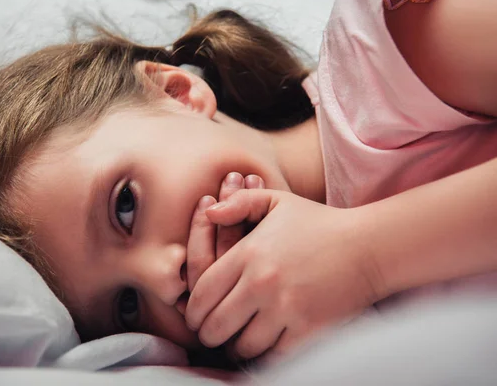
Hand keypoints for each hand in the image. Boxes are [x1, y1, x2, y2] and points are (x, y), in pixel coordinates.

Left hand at [185, 189, 381, 360]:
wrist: (368, 247)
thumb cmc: (318, 223)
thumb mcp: (277, 202)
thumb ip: (239, 203)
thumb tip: (209, 211)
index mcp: (249, 254)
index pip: (202, 292)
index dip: (193, 311)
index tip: (195, 317)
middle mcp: (262, 283)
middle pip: (216, 325)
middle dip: (208, 334)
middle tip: (212, 334)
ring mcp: (286, 309)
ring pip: (242, 346)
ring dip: (236, 347)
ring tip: (237, 341)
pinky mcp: (308, 330)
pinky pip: (273, 357)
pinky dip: (265, 356)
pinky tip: (265, 346)